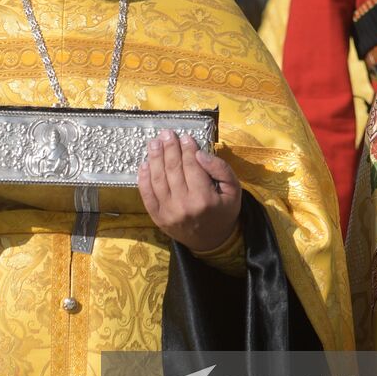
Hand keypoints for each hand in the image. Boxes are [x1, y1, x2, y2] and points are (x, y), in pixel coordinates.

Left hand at [137, 130, 241, 251]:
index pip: (192, 166)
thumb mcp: (234, 191)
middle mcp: (184, 205)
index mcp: (204, 198)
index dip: (187, 149)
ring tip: (154, 143)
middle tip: (166, 134)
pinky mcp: (157, 217)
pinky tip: (144, 163)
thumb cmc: (223, 212)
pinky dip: (143, 178)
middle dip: (169, 148)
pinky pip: (147, 194)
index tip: (185, 137)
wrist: (211, 241)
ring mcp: (168, 212)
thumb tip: (199, 154)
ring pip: (158, 179)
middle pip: (173, 169)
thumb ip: (221, 169)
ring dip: (154, 158)